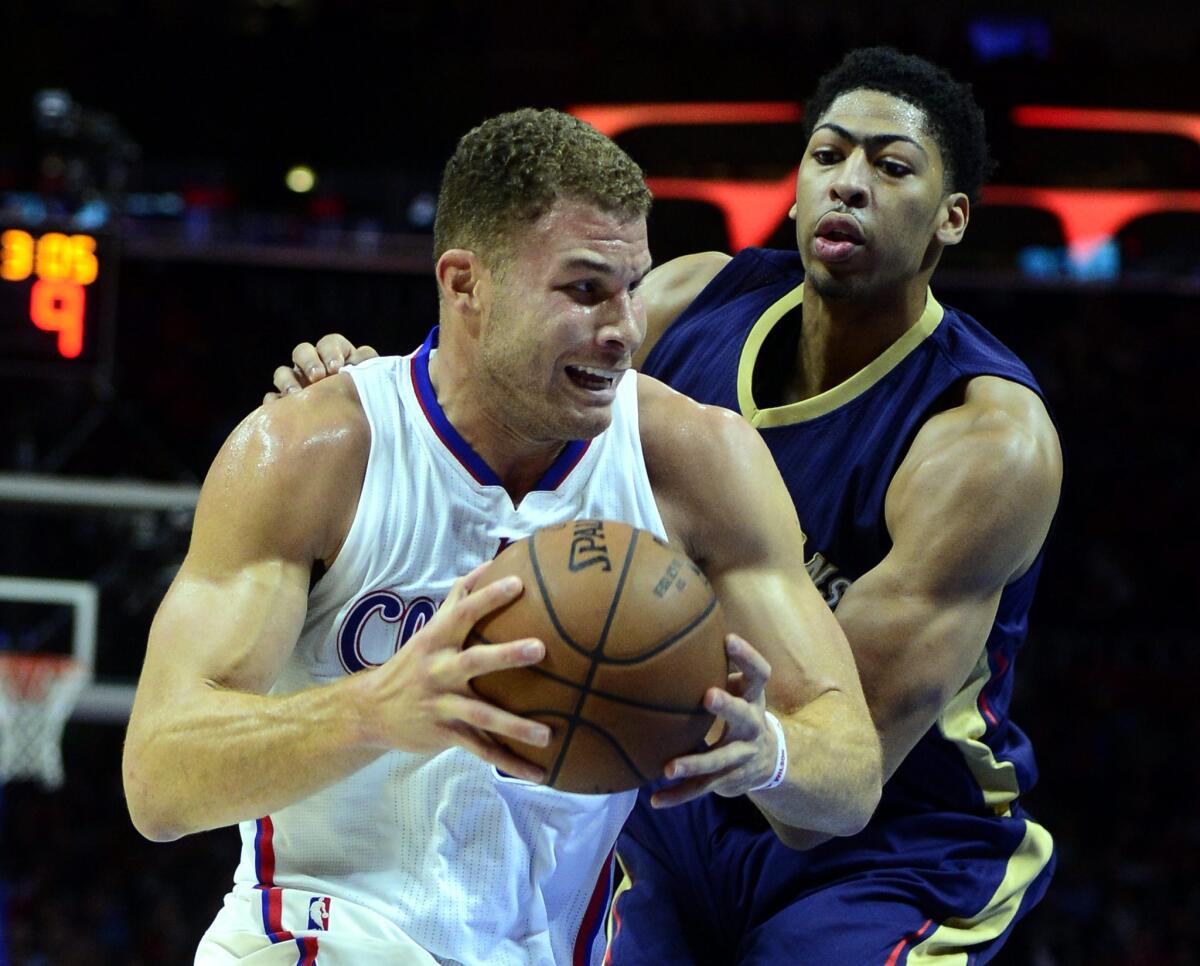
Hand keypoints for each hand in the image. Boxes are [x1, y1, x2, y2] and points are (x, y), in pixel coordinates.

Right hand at [264, 334, 378, 403]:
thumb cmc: (369, 408)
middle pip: (303, 351)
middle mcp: (316, 369)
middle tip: (318, 376)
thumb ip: (368, 367)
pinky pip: (272, 399)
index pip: (331, 343)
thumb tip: (363, 356)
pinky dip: (275, 402)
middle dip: (309, 361)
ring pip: (283, 372)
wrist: (358, 443)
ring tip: (297, 394)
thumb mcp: (373, 386)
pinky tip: (283, 409)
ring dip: (288, 380)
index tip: (336, 367)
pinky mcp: (285, 407)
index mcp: (339, 359)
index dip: (331, 351)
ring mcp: (297, 386)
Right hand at [361, 565, 550, 781]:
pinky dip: (510, 763)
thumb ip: (459, 599)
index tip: (519, 583)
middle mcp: (438, 671)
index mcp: (437, 641)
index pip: (463, 612)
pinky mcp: (444, 734)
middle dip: (506, 655)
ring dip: (515, 726)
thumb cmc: (412, 663)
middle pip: (474, 660)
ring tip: (547, 734)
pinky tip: (540, 774)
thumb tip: (491, 564)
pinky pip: (480, 751)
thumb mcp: (430, 629)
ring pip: (481, 716)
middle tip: (540, 648)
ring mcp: (441, 705)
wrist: (370, 711)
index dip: (489, 597)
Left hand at [650, 633, 777, 807]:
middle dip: (728, 707)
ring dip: (694, 764)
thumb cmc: (743, 712)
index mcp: (754, 699)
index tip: (728, 639)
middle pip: (744, 717)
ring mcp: (742, 757)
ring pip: (719, 761)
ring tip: (668, 768)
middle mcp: (752, 727)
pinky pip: (702, 789)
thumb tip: (679, 633)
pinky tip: (655, 800)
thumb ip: (719, 669)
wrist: (768, 760)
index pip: (759, 674)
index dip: (747, 656)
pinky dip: (678, 796)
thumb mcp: (741, 690)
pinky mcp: (728, 780)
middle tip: (708, 696)